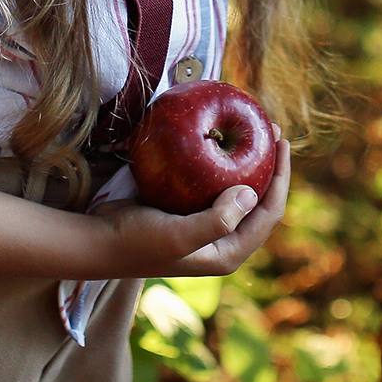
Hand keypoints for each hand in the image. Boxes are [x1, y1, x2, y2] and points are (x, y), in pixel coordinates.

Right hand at [93, 134, 289, 277]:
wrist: (99, 241)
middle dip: (270, 166)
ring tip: (254, 129)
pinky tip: (220, 137)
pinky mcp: (191, 209)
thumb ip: (216, 221)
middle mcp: (223, 239)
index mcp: (228, 252)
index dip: (281, 179)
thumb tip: (250, 194)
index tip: (282, 143)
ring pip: (239, 188)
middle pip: (259, 199)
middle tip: (272, 130)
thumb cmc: (138, 242)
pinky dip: (222, 161)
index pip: (269, 214)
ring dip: (249, 161)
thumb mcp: (178, 236)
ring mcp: (207, 223)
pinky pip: (216, 182)